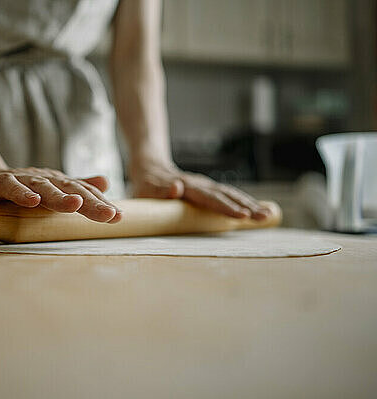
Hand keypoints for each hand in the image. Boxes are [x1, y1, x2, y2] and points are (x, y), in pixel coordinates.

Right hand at [0, 167, 121, 223]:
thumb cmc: (18, 188)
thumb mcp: (50, 190)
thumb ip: (77, 187)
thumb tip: (107, 181)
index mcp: (57, 184)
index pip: (83, 194)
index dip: (101, 204)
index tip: (119, 217)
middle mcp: (43, 179)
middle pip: (70, 190)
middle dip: (90, 202)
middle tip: (110, 214)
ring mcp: (21, 179)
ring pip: (43, 187)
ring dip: (59, 197)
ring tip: (76, 206)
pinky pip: (10, 187)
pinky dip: (21, 193)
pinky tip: (32, 201)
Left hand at [131, 162, 271, 219]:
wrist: (149, 167)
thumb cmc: (146, 185)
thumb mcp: (147, 189)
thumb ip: (160, 190)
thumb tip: (177, 188)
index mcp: (186, 186)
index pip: (209, 198)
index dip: (226, 207)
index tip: (242, 215)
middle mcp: (199, 184)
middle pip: (226, 195)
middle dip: (246, 206)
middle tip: (263, 217)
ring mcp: (205, 185)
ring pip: (230, 193)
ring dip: (249, 204)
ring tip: (267, 215)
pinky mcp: (208, 189)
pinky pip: (229, 195)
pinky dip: (245, 202)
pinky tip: (258, 210)